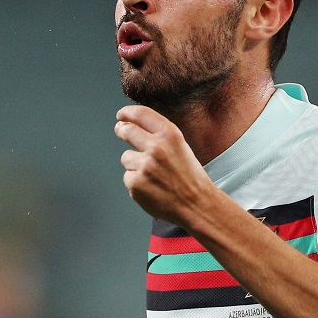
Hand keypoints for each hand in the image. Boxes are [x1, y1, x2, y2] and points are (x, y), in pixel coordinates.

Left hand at [114, 105, 213, 225]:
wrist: (196, 204)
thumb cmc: (189, 177)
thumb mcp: (181, 147)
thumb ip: (159, 135)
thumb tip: (131, 125)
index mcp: (170, 135)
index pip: (141, 114)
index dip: (127, 112)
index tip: (121, 115)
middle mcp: (156, 147)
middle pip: (126, 130)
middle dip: (121, 130)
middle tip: (121, 131)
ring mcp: (144, 166)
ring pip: (126, 157)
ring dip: (134, 164)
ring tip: (153, 175)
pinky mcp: (135, 183)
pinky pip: (128, 177)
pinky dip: (136, 182)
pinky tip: (151, 187)